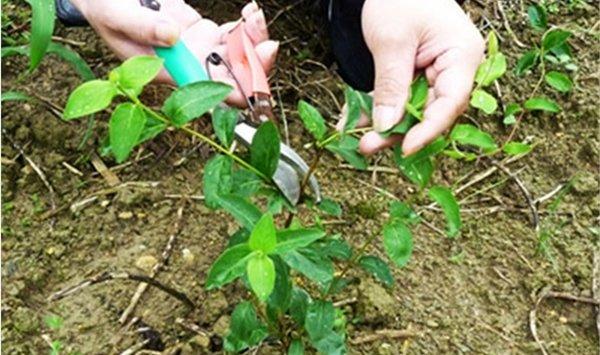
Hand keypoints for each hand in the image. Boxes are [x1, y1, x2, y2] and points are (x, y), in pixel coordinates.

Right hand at [71, 0, 277, 106]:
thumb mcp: (114, 13)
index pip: (206, 91)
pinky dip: (247, 27)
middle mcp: (187, 67)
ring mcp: (198, 50)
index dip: (235, 90)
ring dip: (255, 42)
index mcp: (166, 73)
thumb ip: (141, 25)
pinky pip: (234, 36)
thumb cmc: (103, 6)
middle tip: (268, 45)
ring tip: (255, 18)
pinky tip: (251, 14)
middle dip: (256, 66)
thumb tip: (173, 36)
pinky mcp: (204, 33)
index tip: (254, 80)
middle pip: (231, 77)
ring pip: (238, 56)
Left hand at [340, 0, 483, 155]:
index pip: (450, 103)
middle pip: (432, 112)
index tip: (405, 148)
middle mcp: (454, 70)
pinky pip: (399, 99)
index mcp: (462, 56)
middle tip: (368, 146)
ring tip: (361, 142)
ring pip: (414, 111)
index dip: (428, 130)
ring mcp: (435, 74)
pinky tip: (355, 121)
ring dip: (386, 126)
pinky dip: (378, 110)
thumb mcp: (391, 41)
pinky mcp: (415, 76)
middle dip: (400, 132)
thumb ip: (391, 85)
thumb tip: (386, 126)